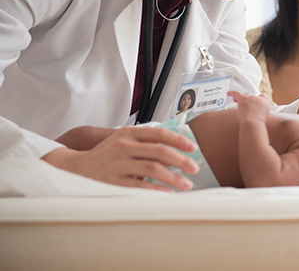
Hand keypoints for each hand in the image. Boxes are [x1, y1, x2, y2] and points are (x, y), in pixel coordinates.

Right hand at [42, 126, 198, 191]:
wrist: (75, 168)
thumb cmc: (105, 155)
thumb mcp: (123, 140)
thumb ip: (145, 141)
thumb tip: (177, 147)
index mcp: (128, 133)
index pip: (159, 134)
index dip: (179, 140)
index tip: (194, 149)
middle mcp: (123, 146)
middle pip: (160, 151)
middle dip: (181, 160)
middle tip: (195, 168)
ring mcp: (117, 164)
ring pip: (153, 169)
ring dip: (174, 177)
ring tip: (187, 184)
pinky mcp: (112, 181)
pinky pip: (140, 186)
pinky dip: (157, 190)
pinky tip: (168, 193)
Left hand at [230, 91, 270, 121]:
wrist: (253, 123)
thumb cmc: (256, 122)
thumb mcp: (262, 117)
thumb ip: (259, 112)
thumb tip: (255, 112)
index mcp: (265, 102)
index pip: (263, 96)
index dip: (258, 98)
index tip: (255, 101)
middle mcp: (258, 98)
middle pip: (251, 96)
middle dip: (247, 99)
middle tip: (244, 104)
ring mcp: (250, 98)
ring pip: (244, 95)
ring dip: (240, 98)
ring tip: (235, 100)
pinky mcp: (243, 98)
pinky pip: (236, 93)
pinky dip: (231, 93)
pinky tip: (228, 93)